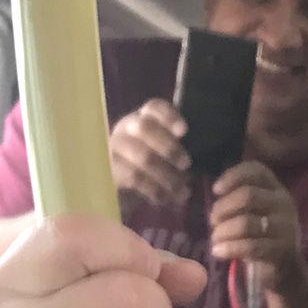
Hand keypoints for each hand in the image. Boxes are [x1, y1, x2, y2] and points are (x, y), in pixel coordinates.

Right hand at [109, 101, 192, 217]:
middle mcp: (126, 129)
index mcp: (143, 119)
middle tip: (186, 164)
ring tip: (182, 192)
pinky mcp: (109, 171)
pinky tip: (165, 199)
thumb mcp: (164, 155)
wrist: (120, 192)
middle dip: (170, 147)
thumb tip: (198, 157)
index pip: (154, 108)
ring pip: (143, 157)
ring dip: (168, 176)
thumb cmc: (150, 170)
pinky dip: (155, 190)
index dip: (169, 116)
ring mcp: (114, 148)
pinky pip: (135, 178)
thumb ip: (178, 149)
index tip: (184, 131)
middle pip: (146, 128)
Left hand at [208, 163, 305, 298]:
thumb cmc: (263, 236)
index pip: (257, 170)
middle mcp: (284, 204)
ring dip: (223, 231)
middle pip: (248, 195)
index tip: (215, 190)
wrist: (287, 270)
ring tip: (215, 239)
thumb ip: (240, 198)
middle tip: (212, 220)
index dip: (233, 176)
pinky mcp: (283, 251)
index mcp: (277, 190)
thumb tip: (216, 192)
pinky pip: (251, 247)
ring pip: (246, 223)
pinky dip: (230, 248)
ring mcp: (286, 228)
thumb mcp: (256, 212)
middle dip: (223, 207)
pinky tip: (218, 252)